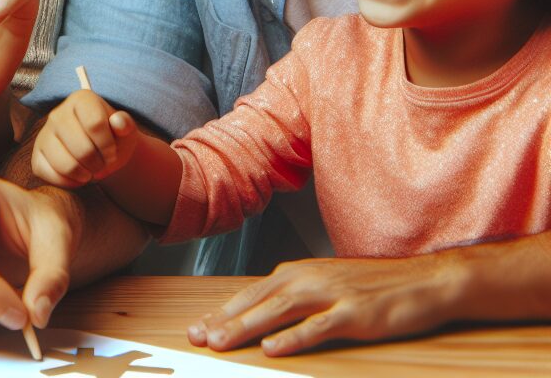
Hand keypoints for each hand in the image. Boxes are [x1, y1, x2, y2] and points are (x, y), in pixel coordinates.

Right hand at [32, 90, 138, 187]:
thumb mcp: (125, 130)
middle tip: (102, 164)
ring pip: (66, 165)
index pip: (95, 124)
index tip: (112, 151)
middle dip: (98, 164)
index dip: (108, 145)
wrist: (98, 151)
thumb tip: (118, 122)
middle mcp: (58, 113)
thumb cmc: (113, 138)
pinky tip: (78, 176)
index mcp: (81, 99)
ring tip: (92, 170)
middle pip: (82, 148)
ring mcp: (44, 134)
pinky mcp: (37, 155)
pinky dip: (70, 182)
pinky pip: (51, 176)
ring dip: (85, 175)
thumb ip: (126, 125)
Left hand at [190, 255, 458, 355]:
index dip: (224, 311)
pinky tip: (273, 348)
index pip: (252, 294)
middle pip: (259, 301)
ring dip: (247, 327)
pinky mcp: (355, 312)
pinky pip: (318, 326)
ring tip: (222, 342)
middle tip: (197, 337)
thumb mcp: (325, 287)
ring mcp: (332, 293)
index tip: (198, 327)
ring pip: (280, 311)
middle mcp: (309, 278)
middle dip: (225, 320)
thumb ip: (295, 299)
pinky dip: (293, 337)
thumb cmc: (373, 287)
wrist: (422, 281)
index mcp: (298, 272)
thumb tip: (262, 316)